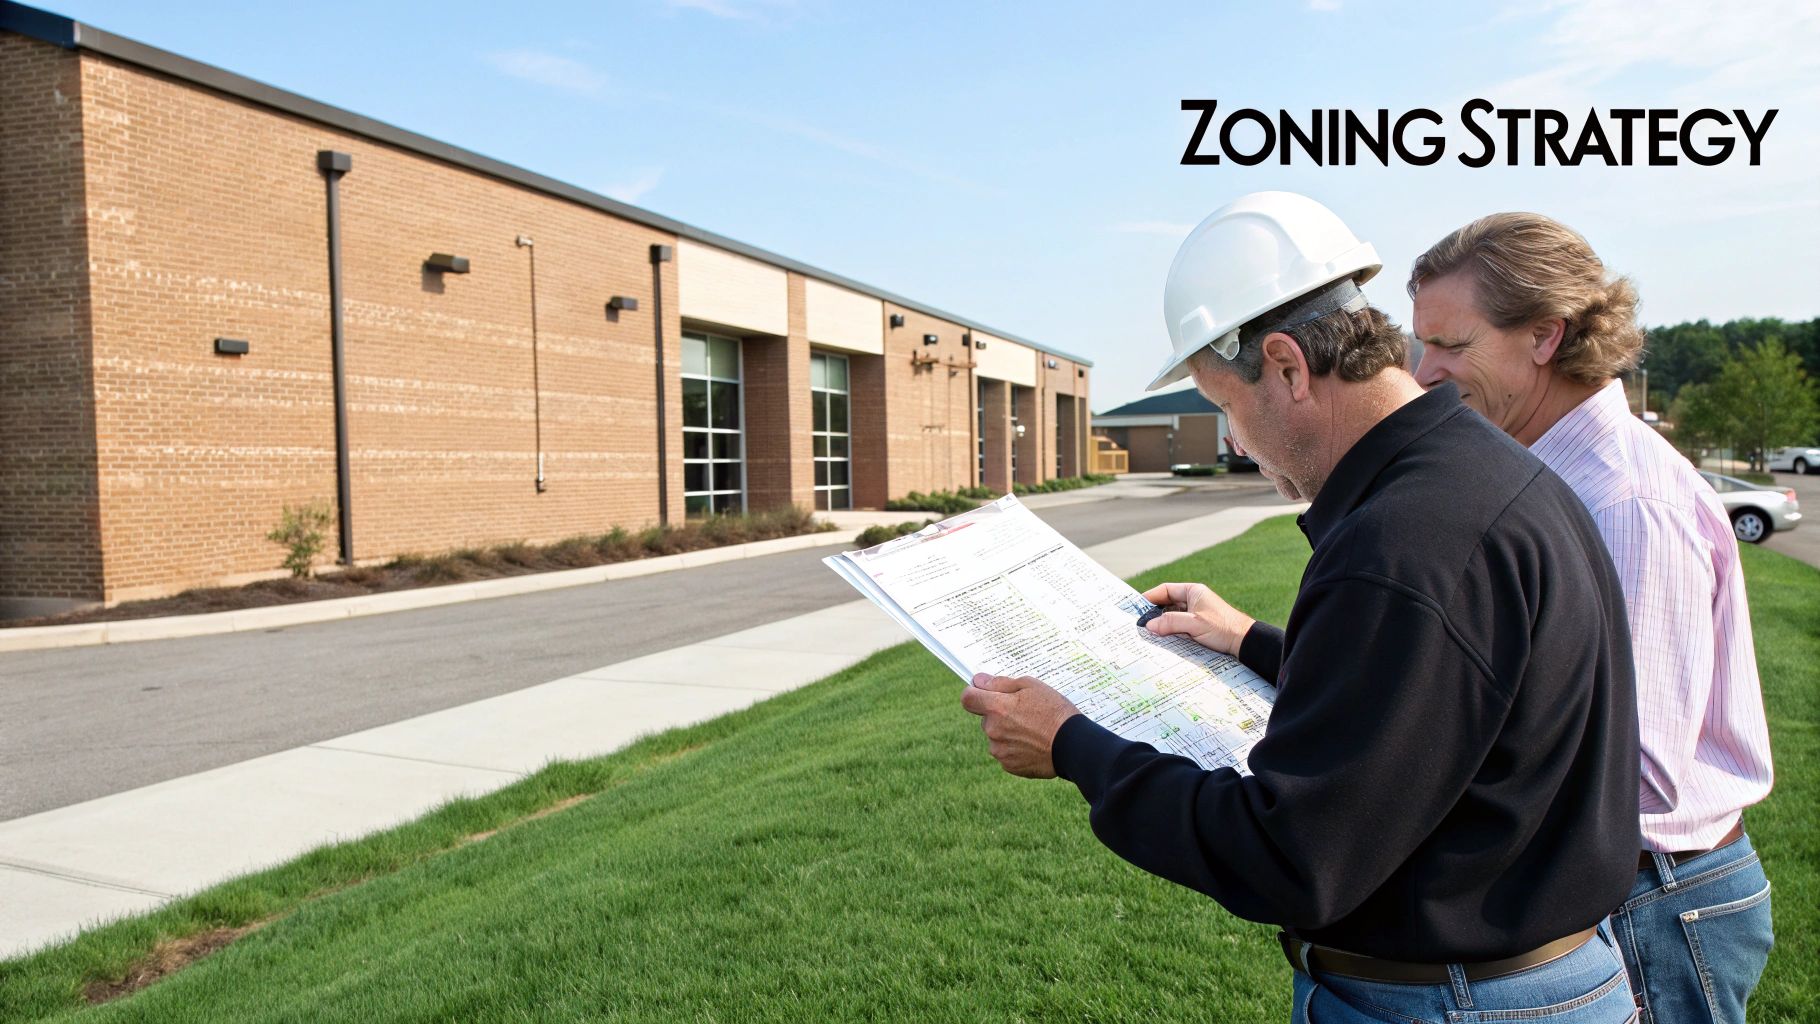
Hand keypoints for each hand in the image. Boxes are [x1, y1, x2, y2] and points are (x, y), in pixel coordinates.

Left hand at [959, 674, 1080, 778]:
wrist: (1074, 745)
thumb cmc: (1055, 711)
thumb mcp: (1031, 686)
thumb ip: (1000, 683)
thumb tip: (978, 680)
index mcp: (997, 708)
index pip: (967, 698)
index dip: (974, 693)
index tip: (984, 692)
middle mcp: (993, 730)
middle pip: (986, 718)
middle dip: (999, 713)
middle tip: (1025, 712)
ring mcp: (999, 750)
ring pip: (996, 736)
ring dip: (1007, 732)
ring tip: (1033, 730)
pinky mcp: (1009, 766)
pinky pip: (1005, 752)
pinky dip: (1015, 748)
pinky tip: (1034, 744)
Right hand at [1140, 581, 1254, 654]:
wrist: (1245, 642)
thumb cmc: (1223, 628)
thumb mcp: (1194, 624)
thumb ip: (1170, 622)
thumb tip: (1149, 625)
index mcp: (1193, 591)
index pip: (1165, 589)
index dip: (1150, 597)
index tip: (1137, 608)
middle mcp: (1194, 600)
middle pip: (1167, 603)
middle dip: (1154, 613)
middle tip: (1140, 623)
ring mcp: (1196, 613)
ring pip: (1172, 616)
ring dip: (1162, 624)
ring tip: (1149, 633)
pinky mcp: (1198, 626)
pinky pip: (1179, 626)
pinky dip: (1171, 631)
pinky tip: (1164, 639)